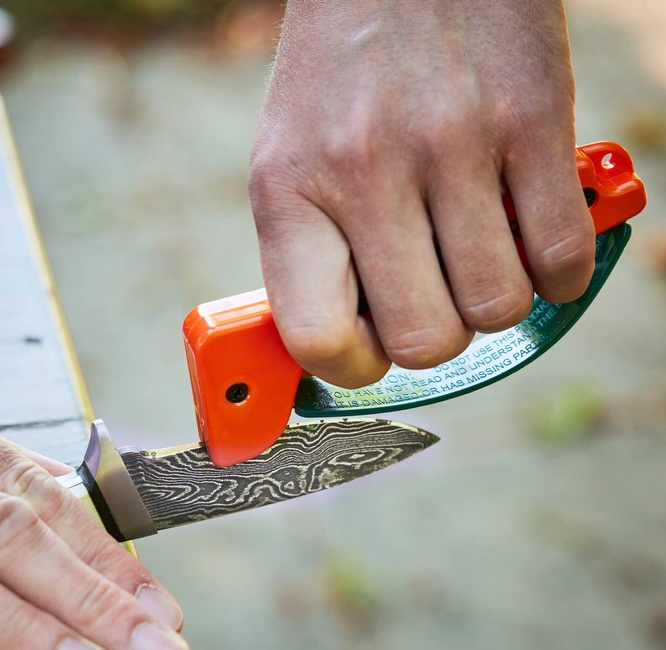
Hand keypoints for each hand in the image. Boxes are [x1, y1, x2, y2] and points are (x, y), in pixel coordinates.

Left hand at [249, 0, 594, 387]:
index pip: (316, 337)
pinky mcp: (531, 119)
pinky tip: (531, 243)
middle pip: (422, 341)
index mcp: (290, 190)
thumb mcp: (290, 163)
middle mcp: (366, 169)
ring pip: (495, 310)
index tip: (369, 354)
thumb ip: (310, 257)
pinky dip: (555, 274)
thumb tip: (342, 349)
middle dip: (433, 338)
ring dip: (491, 302)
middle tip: (432, 299)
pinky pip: (561, 260)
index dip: (351, 368)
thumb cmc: (342, 80)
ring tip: (475, 256)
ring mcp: (452, 143)